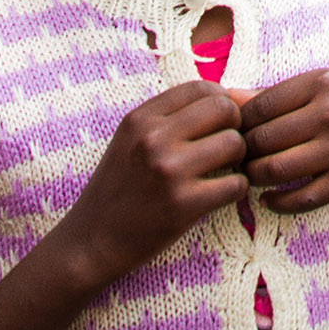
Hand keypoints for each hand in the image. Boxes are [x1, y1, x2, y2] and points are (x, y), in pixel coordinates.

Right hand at [57, 83, 250, 282]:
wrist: (90, 242)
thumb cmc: (119, 189)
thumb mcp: (132, 141)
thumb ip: (173, 117)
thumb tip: (238, 94)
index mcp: (140, 119)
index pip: (201, 87)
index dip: (222, 101)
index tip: (219, 122)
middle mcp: (153, 139)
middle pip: (224, 110)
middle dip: (235, 126)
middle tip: (226, 147)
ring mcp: (168, 171)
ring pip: (235, 143)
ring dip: (238, 158)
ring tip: (223, 170)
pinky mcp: (182, 204)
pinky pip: (236, 183)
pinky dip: (236, 188)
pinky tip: (220, 194)